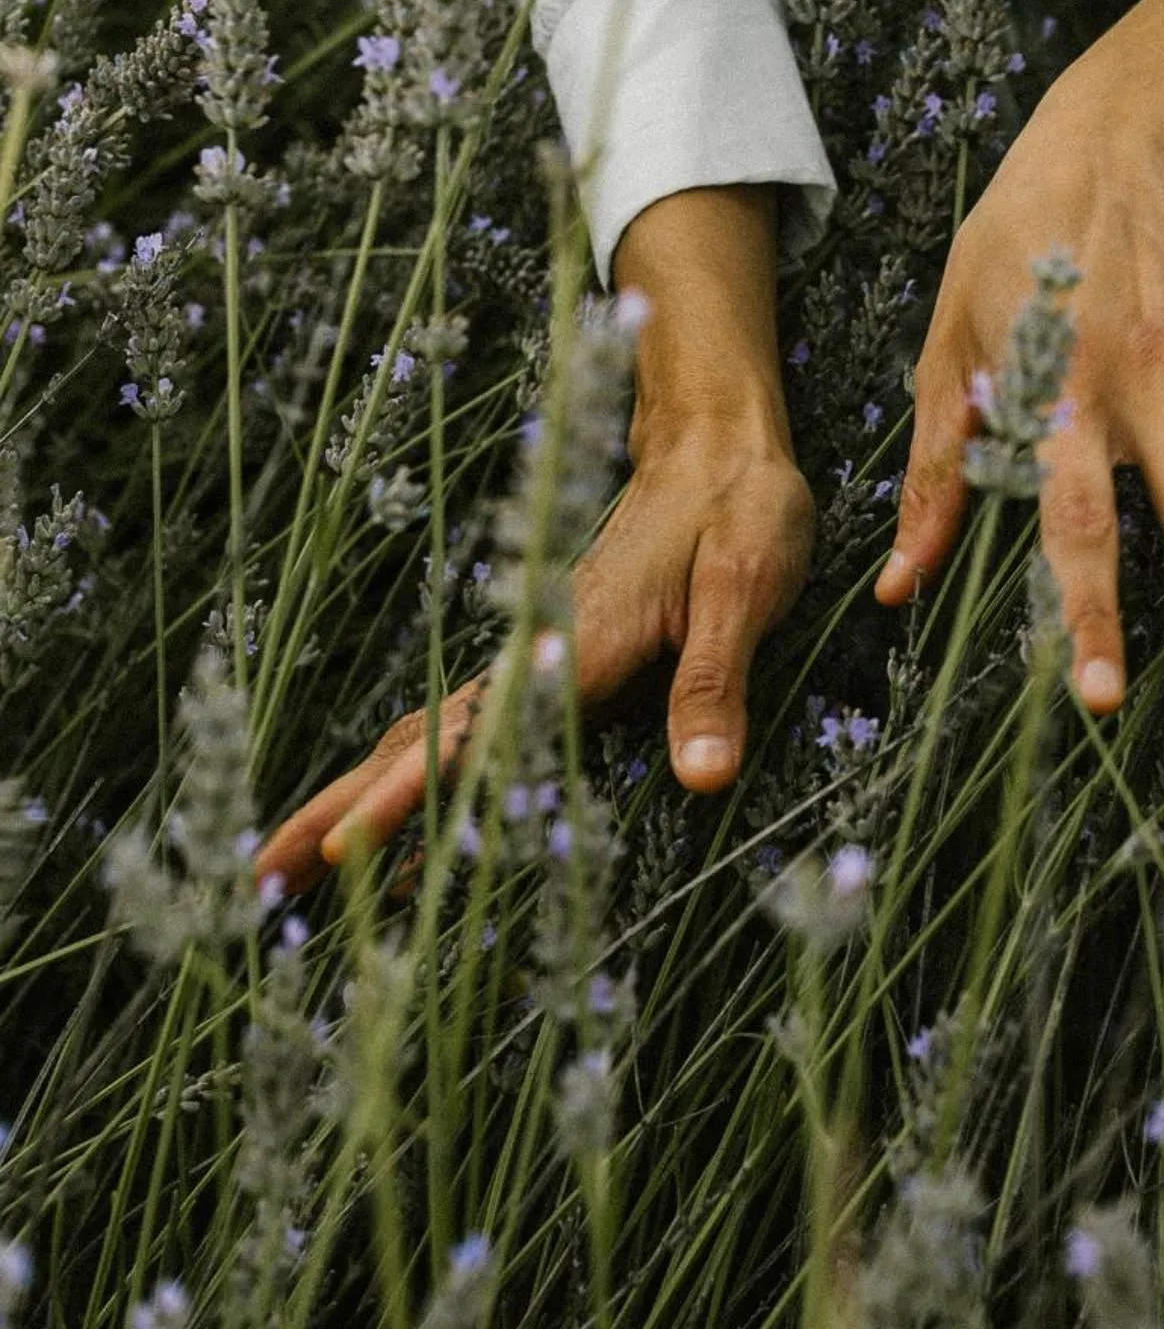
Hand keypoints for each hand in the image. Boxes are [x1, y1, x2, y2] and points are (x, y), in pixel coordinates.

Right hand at [255, 179, 814, 899]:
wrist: (717, 445)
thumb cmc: (740, 511)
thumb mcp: (743, 587)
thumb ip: (714, 683)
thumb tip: (701, 782)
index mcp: (571, 647)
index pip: (472, 735)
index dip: (407, 799)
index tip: (341, 852)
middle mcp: (533, 658)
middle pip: (413, 745)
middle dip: (335, 812)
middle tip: (255, 883)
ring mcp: (532, 663)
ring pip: (426, 743)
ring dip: (358, 804)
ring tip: (289, 875)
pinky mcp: (550, 667)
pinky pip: (465, 738)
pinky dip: (414, 786)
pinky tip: (410, 837)